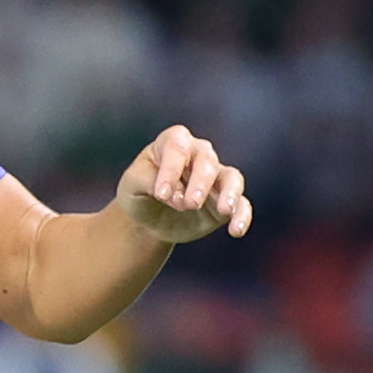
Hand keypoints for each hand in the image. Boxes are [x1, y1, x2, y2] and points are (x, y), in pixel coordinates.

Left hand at [117, 124, 251, 244]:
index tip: (161, 194)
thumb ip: (147, 181)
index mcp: (173, 143)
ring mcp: (215, 178)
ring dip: (230, 192)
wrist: (149, 219)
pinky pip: (242, 204)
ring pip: (231, 177)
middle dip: (200, 182)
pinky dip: (242, 215)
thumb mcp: (130, 184)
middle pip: (207, 160)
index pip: (177, 147)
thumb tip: (173, 194)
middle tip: (190, 204)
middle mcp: (198, 155)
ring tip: (225, 210)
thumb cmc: (140, 192)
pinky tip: (236, 230)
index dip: (171, 169)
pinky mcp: (225, 200)